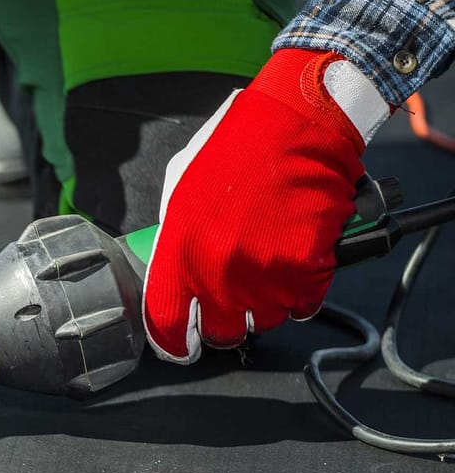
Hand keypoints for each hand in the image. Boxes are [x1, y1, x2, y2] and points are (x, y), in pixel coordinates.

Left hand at [143, 48, 390, 362]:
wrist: (296, 125)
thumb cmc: (237, 149)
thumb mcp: (182, 190)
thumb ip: (175, 238)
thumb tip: (174, 270)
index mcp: (178, 251)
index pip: (166, 322)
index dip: (174, 343)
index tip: (182, 347)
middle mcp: (216, 272)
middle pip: (220, 333)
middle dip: (226, 324)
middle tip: (234, 302)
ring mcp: (263, 276)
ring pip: (263, 322)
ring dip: (266, 304)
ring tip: (269, 266)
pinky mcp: (306, 273)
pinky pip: (303, 306)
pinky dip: (302, 291)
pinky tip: (297, 260)